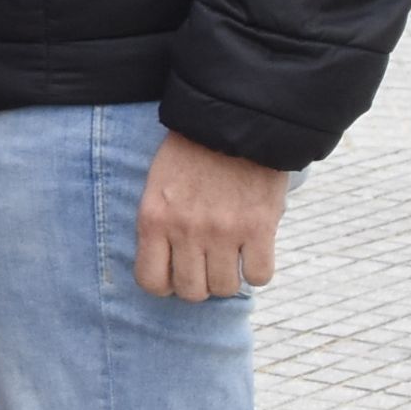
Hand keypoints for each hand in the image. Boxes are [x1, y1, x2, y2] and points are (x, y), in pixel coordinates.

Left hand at [135, 129, 287, 301]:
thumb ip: (161, 223)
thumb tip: (170, 262)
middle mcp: (186, 230)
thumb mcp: (158, 184)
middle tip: (207, 267)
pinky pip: (259, 276)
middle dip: (200, 285)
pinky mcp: (259, 226)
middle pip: (191, 291)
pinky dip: (258, 271)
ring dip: (229, 279)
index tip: (176, 274)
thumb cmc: (192, 150)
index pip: (151, 281)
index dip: (166, 285)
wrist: (235, 118)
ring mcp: (223, 231)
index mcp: (154, 219)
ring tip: (231, 260)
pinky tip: (254, 254)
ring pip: (225, 288)